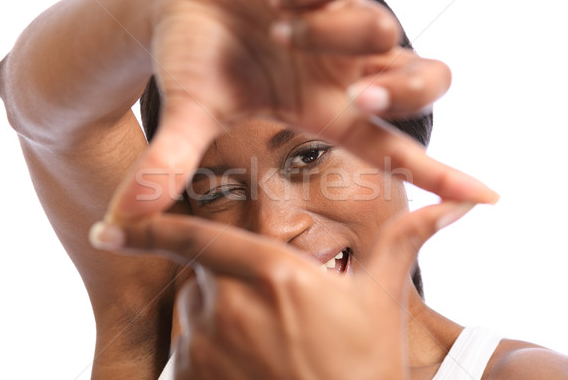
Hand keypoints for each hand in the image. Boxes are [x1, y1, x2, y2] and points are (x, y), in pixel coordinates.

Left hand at [92, 201, 473, 379]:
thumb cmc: (368, 368)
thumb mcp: (382, 300)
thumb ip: (406, 241)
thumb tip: (461, 203)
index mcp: (272, 274)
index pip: (193, 237)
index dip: (146, 227)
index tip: (106, 225)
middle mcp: (228, 306)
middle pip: (201, 273)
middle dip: (223, 280)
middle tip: (271, 311)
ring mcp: (206, 351)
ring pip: (193, 314)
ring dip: (218, 317)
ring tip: (269, 347)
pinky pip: (189, 355)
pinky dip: (209, 354)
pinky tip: (252, 369)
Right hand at [105, 0, 496, 223]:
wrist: (176, 0)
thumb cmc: (189, 61)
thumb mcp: (184, 112)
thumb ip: (169, 163)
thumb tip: (126, 217)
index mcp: (320, 111)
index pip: (392, 149)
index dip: (439, 173)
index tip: (487, 196)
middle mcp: (344, 72)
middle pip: (423, 85)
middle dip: (401, 89)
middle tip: (359, 89)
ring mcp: (343, 25)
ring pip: (383, 30)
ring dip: (336, 31)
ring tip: (279, 21)